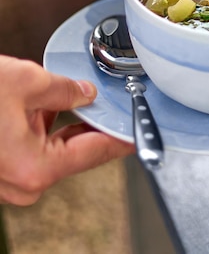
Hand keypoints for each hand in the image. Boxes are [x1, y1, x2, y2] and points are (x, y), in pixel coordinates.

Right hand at [0, 55, 133, 205]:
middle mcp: (24, 182)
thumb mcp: (26, 83)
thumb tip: (85, 93)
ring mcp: (11, 179)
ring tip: (70, 96)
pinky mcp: (2, 167)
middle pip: (77, 150)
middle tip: (110, 102)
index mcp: (36, 168)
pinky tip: (46, 104)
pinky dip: (43, 127)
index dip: (121, 136)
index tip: (138, 131)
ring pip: (54, 147)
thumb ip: (65, 89)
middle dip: (92, 123)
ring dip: (64, 122)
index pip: (96, 151)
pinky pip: (34, 148)